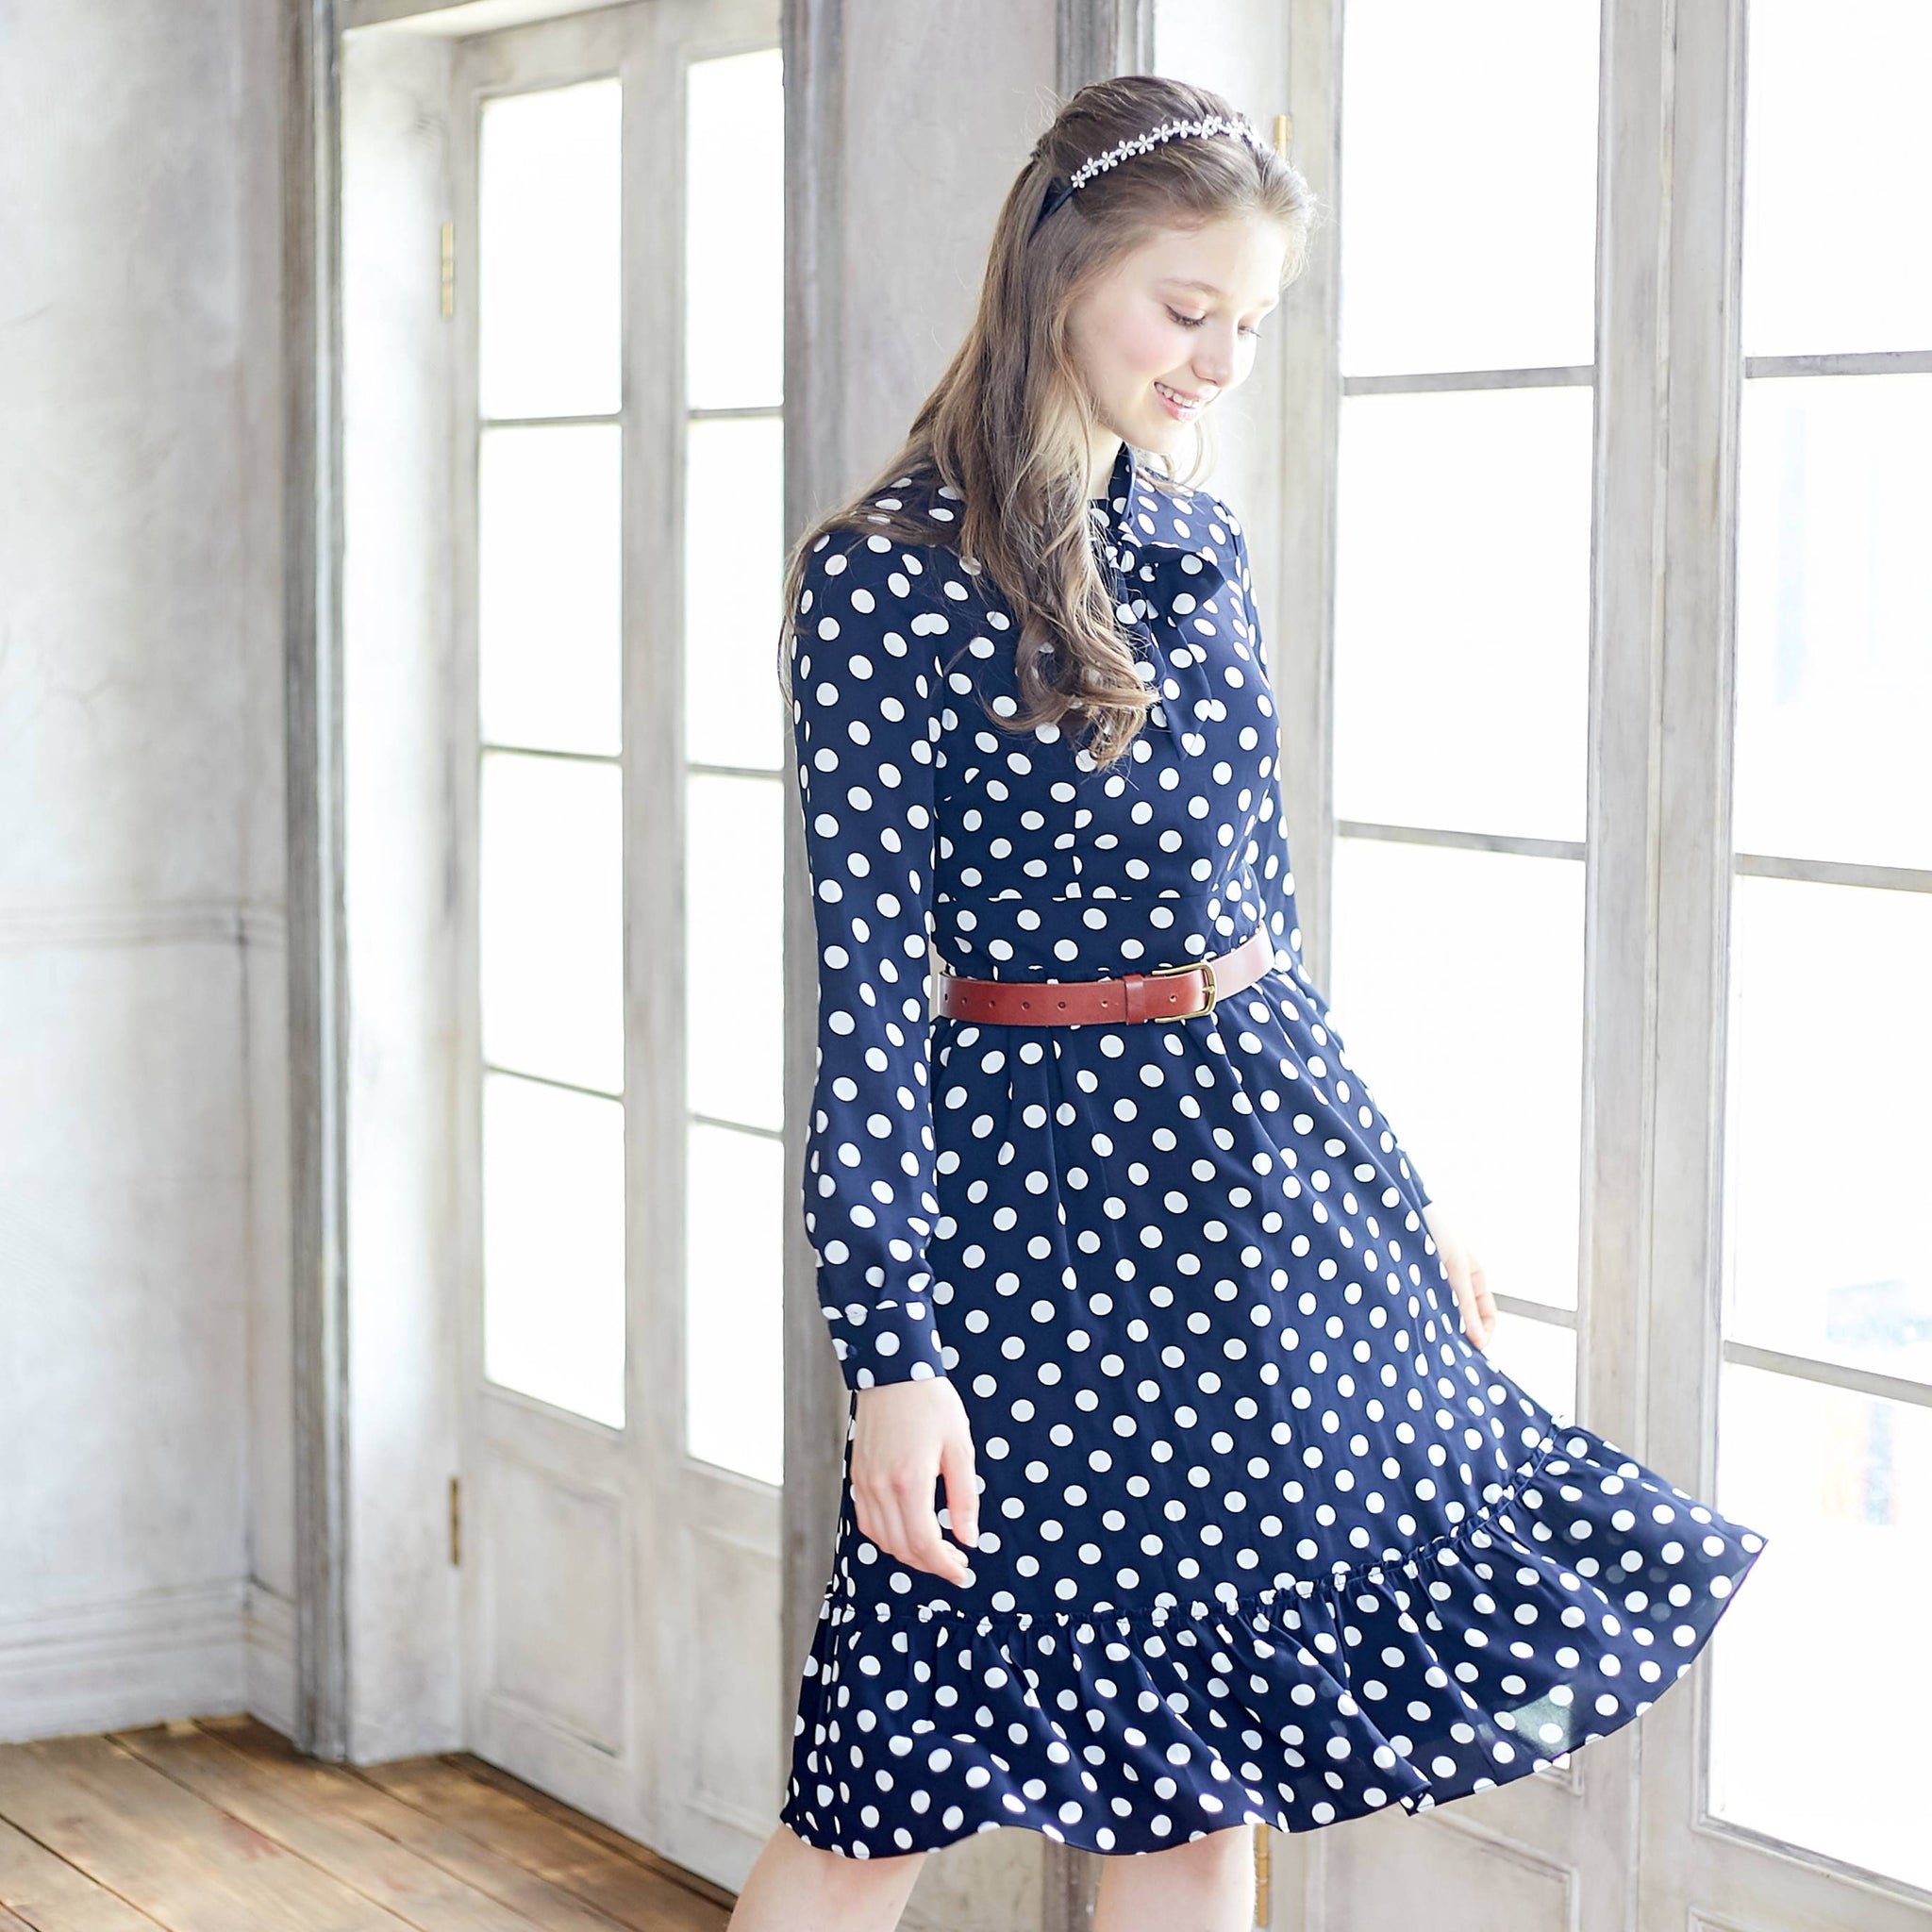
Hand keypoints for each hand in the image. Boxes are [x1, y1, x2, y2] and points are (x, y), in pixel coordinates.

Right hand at [851, 1376, 980, 1586]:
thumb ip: (964, 1497)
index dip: (945, 1566)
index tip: (963, 1572)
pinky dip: (887, 1537)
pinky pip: (867, 1522)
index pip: (924, 1543)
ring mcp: (863, 1483)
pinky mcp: (856, 1477)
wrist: (892, 1371)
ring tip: (935, 1549)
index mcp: (909, 1481)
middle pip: (902, 1548)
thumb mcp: (959, 1447)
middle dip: (930, 1564)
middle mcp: (880, 1488)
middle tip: (955, 1561)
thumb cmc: (931, 1403)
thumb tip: (970, 1539)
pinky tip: (908, 1530)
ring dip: (908, 1553)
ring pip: (882, 1540)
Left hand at [1422, 1201, 1496, 1352]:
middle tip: (1445, 1351)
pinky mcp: (1413, 1282)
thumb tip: (1480, 1342)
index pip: (1488, 1315)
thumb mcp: (1456, 1267)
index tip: (1471, 1350)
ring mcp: (1435, 1283)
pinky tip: (1411, 1322)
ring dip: (1437, 1327)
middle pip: (1464, 1319)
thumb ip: (1465, 1303)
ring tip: (1426, 1337)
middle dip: (1458, 1335)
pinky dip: (1420, 1316)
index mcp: (1475, 1277)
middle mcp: (1457, 1282)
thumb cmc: (1435, 1228)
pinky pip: (1422, 1307)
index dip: (1484, 1334)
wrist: (1399, 1206)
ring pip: (1441, 1316)